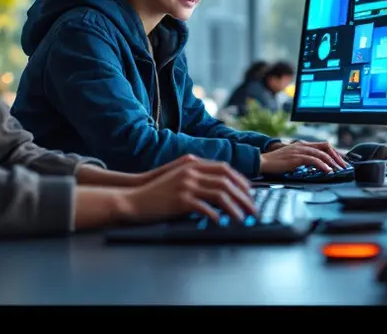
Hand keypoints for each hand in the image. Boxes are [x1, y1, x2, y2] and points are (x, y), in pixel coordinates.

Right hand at [119, 158, 256, 224]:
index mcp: (192, 163)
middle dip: (243, 196)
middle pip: (227, 181)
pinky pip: (206, 208)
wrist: (134, 198)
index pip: (225, 169)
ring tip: (243, 218)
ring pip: (220, 194)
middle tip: (253, 209)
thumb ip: (196, 175)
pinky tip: (223, 223)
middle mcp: (191, 171)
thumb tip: (219, 186)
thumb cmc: (156, 190)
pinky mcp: (181, 200)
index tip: (249, 193)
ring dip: (235, 208)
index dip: (240, 181)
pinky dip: (217, 216)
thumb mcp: (177, 175)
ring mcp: (186, 184)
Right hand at [259, 141, 347, 174]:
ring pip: (322, 154)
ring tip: (338, 170)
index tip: (340, 161)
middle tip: (343, 166)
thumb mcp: (293, 158)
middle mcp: (303, 145)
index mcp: (303, 145)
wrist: (264, 162)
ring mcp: (300, 150)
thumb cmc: (277, 162)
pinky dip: (323, 165)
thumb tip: (315, 166)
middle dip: (337, 156)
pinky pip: (314, 160)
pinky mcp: (297, 158)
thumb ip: (303, 159)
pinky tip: (328, 171)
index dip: (334, 152)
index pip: (323, 145)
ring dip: (332, 162)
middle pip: (326, 147)